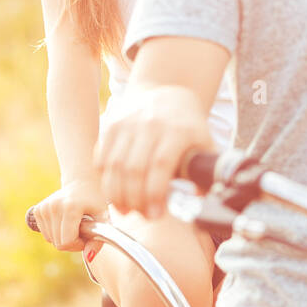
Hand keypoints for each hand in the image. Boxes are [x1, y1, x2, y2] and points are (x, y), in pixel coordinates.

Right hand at [31, 177, 107, 252]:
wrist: (83, 182)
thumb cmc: (96, 201)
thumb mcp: (103, 218)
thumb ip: (98, 240)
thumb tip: (89, 258)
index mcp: (70, 207)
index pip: (66, 242)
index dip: (78, 245)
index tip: (87, 236)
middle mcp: (53, 206)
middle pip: (58, 243)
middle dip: (72, 243)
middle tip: (83, 231)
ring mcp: (43, 208)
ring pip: (51, 240)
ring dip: (64, 238)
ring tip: (75, 225)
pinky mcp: (37, 210)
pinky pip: (45, 234)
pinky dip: (55, 233)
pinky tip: (65, 222)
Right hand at [94, 84, 212, 219]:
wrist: (167, 91)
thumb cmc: (188, 125)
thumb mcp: (205, 143)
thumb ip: (205, 171)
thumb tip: (201, 200)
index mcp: (177, 130)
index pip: (160, 165)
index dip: (154, 193)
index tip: (156, 214)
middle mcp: (151, 124)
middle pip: (134, 169)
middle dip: (135, 199)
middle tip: (141, 215)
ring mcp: (128, 123)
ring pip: (114, 166)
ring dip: (116, 194)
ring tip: (125, 210)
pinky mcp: (111, 124)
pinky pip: (101, 157)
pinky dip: (104, 179)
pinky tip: (114, 192)